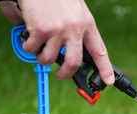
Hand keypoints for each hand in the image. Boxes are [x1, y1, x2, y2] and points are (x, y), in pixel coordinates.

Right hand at [0, 0, 114, 84]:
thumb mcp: (76, 9)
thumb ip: (77, 28)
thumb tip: (70, 49)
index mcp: (87, 24)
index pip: (99, 51)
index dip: (105, 69)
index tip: (108, 81)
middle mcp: (75, 29)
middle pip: (74, 63)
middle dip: (66, 74)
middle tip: (60, 75)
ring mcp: (57, 30)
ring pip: (49, 58)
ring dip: (42, 58)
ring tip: (39, 49)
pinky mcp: (40, 30)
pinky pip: (32, 49)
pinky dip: (28, 47)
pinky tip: (28, 38)